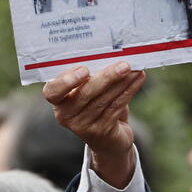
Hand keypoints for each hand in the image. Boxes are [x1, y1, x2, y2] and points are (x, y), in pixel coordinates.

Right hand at [44, 62, 145, 187]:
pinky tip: (139, 79)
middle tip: (124, 65)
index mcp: (58, 100)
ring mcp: (83, 125)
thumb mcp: (87, 90)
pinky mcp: (102, 131)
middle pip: (85, 94)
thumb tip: (111, 51)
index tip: (84, 70)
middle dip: (107, 77)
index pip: (52, 92)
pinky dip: (129, 91)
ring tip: (135, 69)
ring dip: (122, 82)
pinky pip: (116, 107)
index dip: (66, 81)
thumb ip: (90, 75)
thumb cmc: (94, 104)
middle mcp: (66, 114)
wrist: (108, 140)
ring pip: (104, 100)